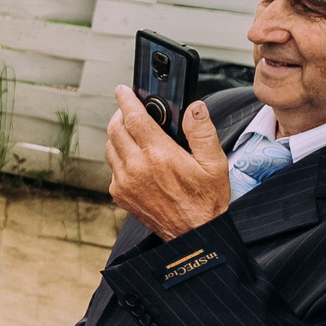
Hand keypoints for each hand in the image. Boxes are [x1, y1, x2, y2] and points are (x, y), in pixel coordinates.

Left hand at [105, 86, 230, 240]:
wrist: (193, 235)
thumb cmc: (206, 201)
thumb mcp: (214, 164)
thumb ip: (202, 132)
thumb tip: (195, 107)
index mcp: (160, 156)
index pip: (134, 117)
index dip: (126, 100)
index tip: (123, 90)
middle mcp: (137, 168)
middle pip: (116, 129)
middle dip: (121, 114)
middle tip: (131, 109)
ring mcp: (125, 182)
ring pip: (110, 147)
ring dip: (118, 135)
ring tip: (133, 131)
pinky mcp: (120, 194)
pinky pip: (112, 167)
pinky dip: (119, 156)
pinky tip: (135, 157)